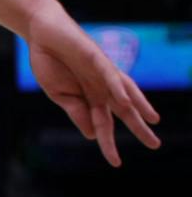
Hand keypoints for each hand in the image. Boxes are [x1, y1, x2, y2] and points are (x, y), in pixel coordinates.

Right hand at [25, 8, 159, 166]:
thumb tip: (93, 136)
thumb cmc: (49, 61)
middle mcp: (101, 86)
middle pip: (124, 110)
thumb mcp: (59, 95)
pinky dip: (118, 90)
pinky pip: (110, 76)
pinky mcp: (96, 59)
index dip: (109, 143)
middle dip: (139, 128)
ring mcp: (101, 73)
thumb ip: (77, 113)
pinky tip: (124, 103)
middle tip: (155, 145)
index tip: (116, 163)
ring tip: (152, 122)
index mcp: (90, 96)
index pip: (104, 124)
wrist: (41, 33)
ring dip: (139, 107)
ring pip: (125, 92)